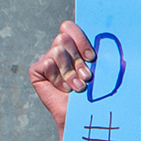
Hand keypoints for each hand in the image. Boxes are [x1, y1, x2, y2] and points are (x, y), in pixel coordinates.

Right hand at [27, 19, 94, 133]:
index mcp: (74, 44)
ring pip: (57, 50)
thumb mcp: (99, 66)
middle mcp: (59, 49)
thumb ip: (95, 48)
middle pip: (64, 35)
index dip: (80, 37)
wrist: (83, 115)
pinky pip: (47, 64)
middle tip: (86, 76)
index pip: (71, 25)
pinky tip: (63, 89)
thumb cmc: (94, 92)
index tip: (91, 56)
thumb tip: (104, 27)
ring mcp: (47, 59)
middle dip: (77, 58)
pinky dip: (58, 78)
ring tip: (77, 86)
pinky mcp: (36, 70)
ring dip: (70, 71)